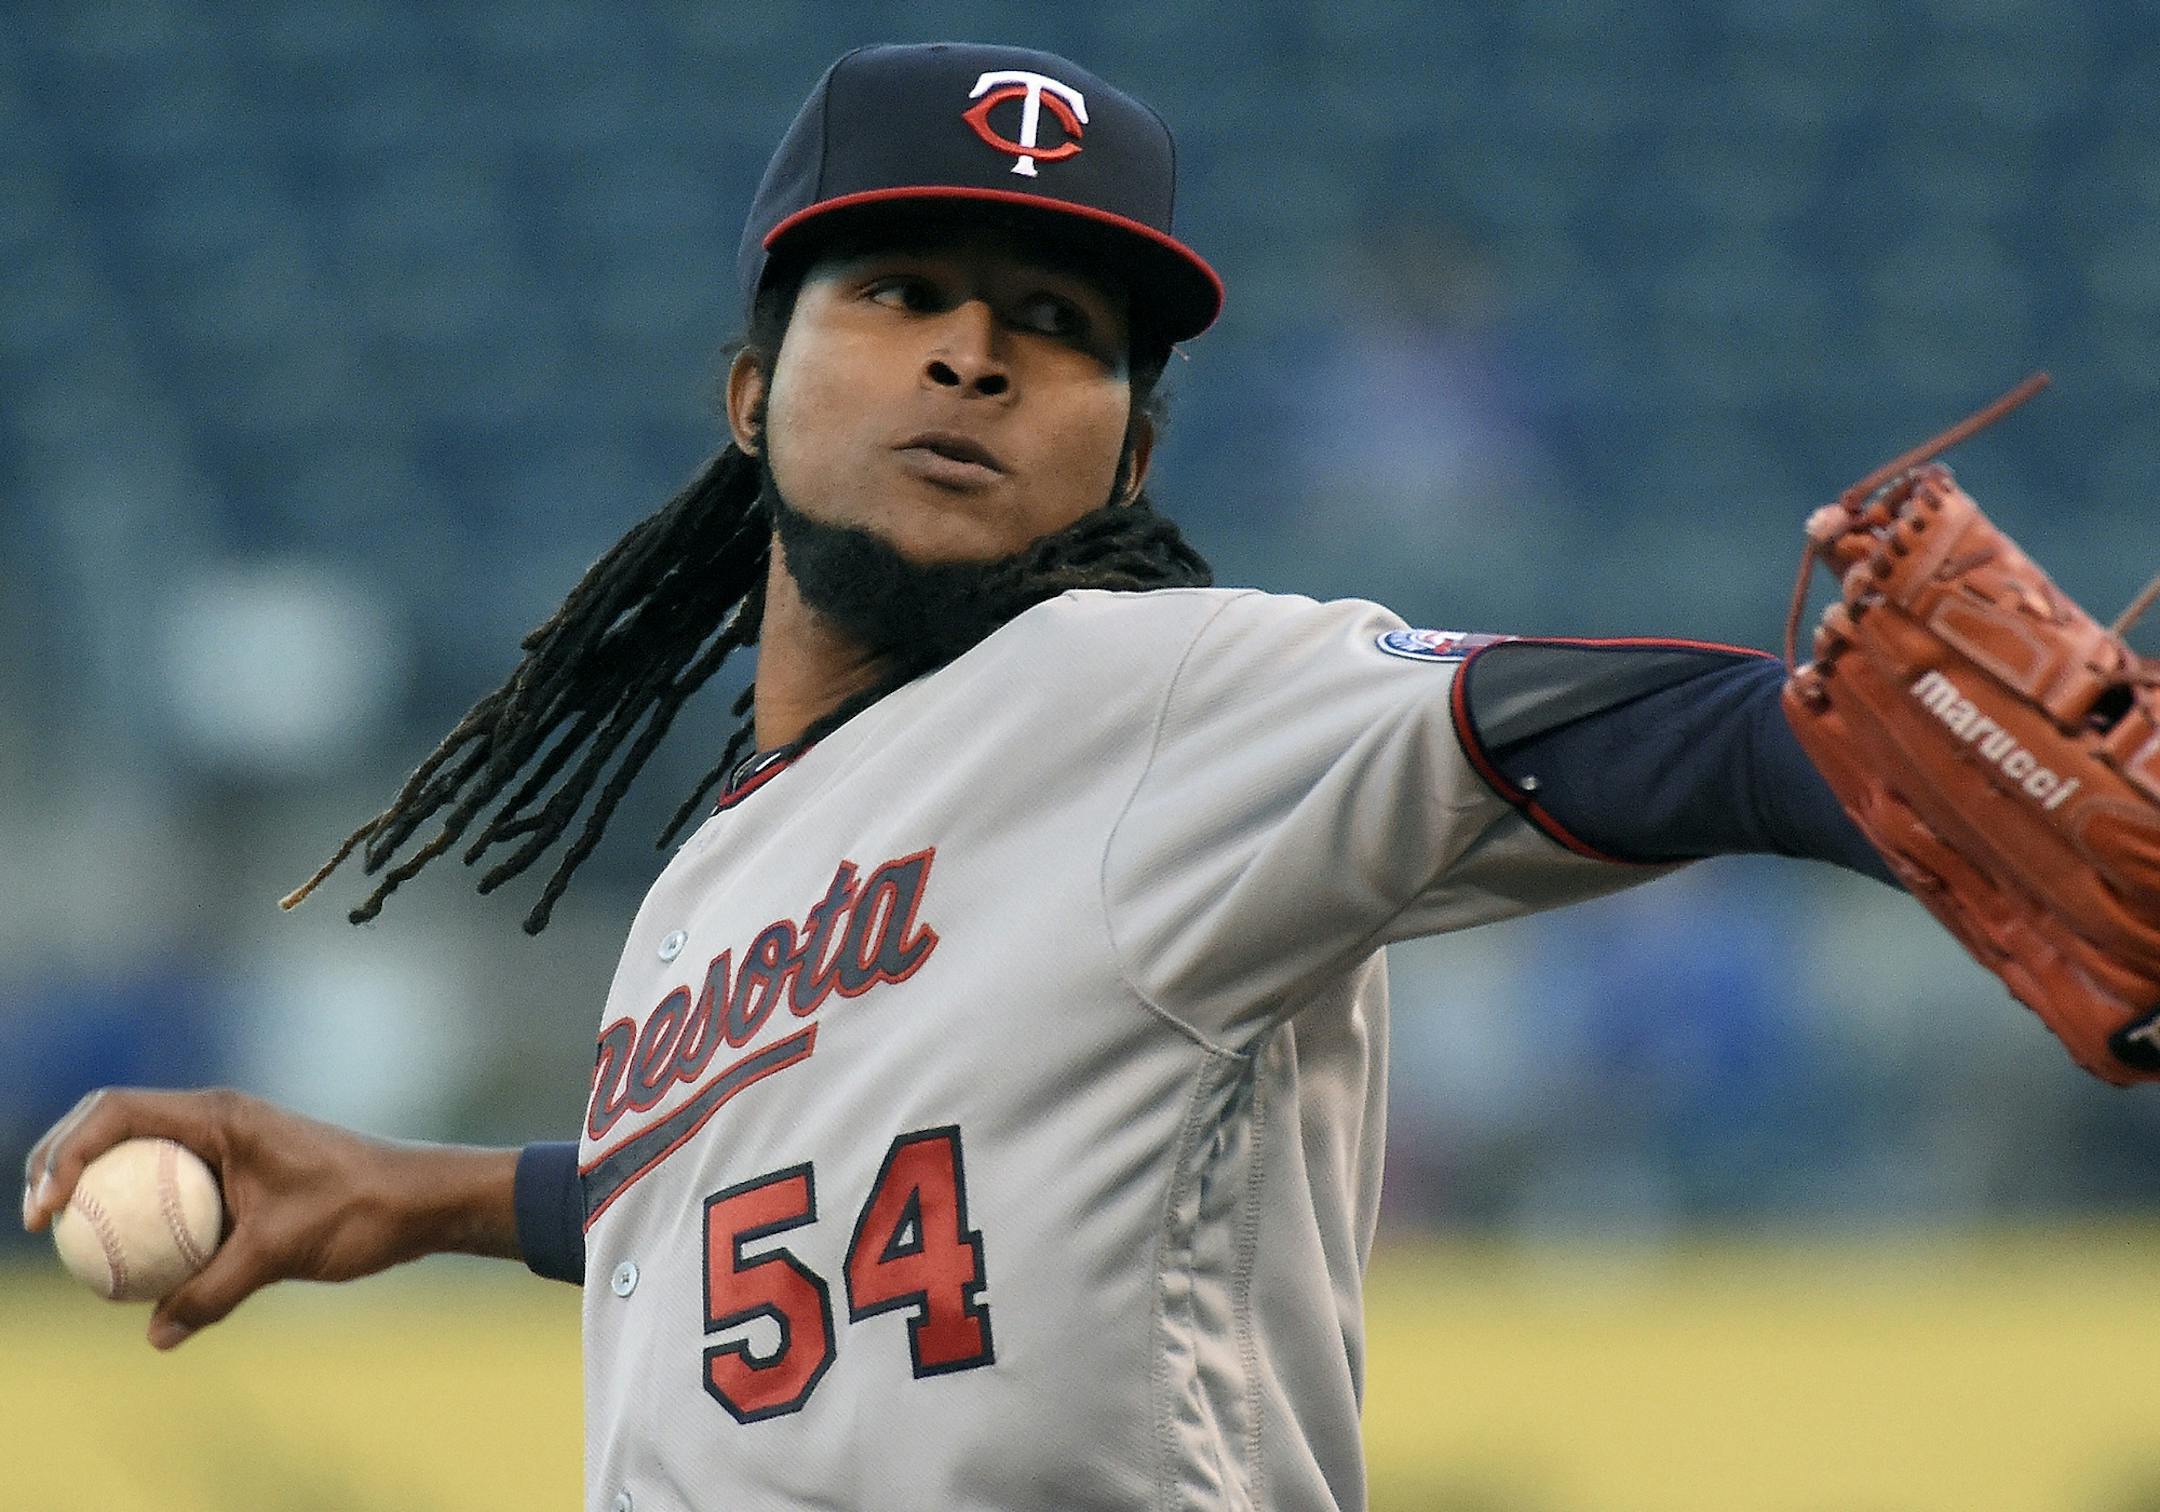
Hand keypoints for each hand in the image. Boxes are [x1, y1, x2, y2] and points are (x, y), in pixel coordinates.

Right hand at [22, 1087, 520, 1349]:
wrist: (419, 1200)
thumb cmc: (359, 1209)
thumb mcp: (281, 1252)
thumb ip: (214, 1291)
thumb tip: (156, 1334)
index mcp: (220, 1114)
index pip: (116, 1112)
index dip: (65, 1152)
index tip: (46, 1209)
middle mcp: (216, 1119)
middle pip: (112, 1124)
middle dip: (60, 1160)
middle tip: (32, 1218)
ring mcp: (225, 1143)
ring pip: (139, 1155)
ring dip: (95, 1184)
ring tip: (59, 1235)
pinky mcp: (236, 1173)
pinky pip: (170, 1188)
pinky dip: (138, 1213)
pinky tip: (124, 1263)